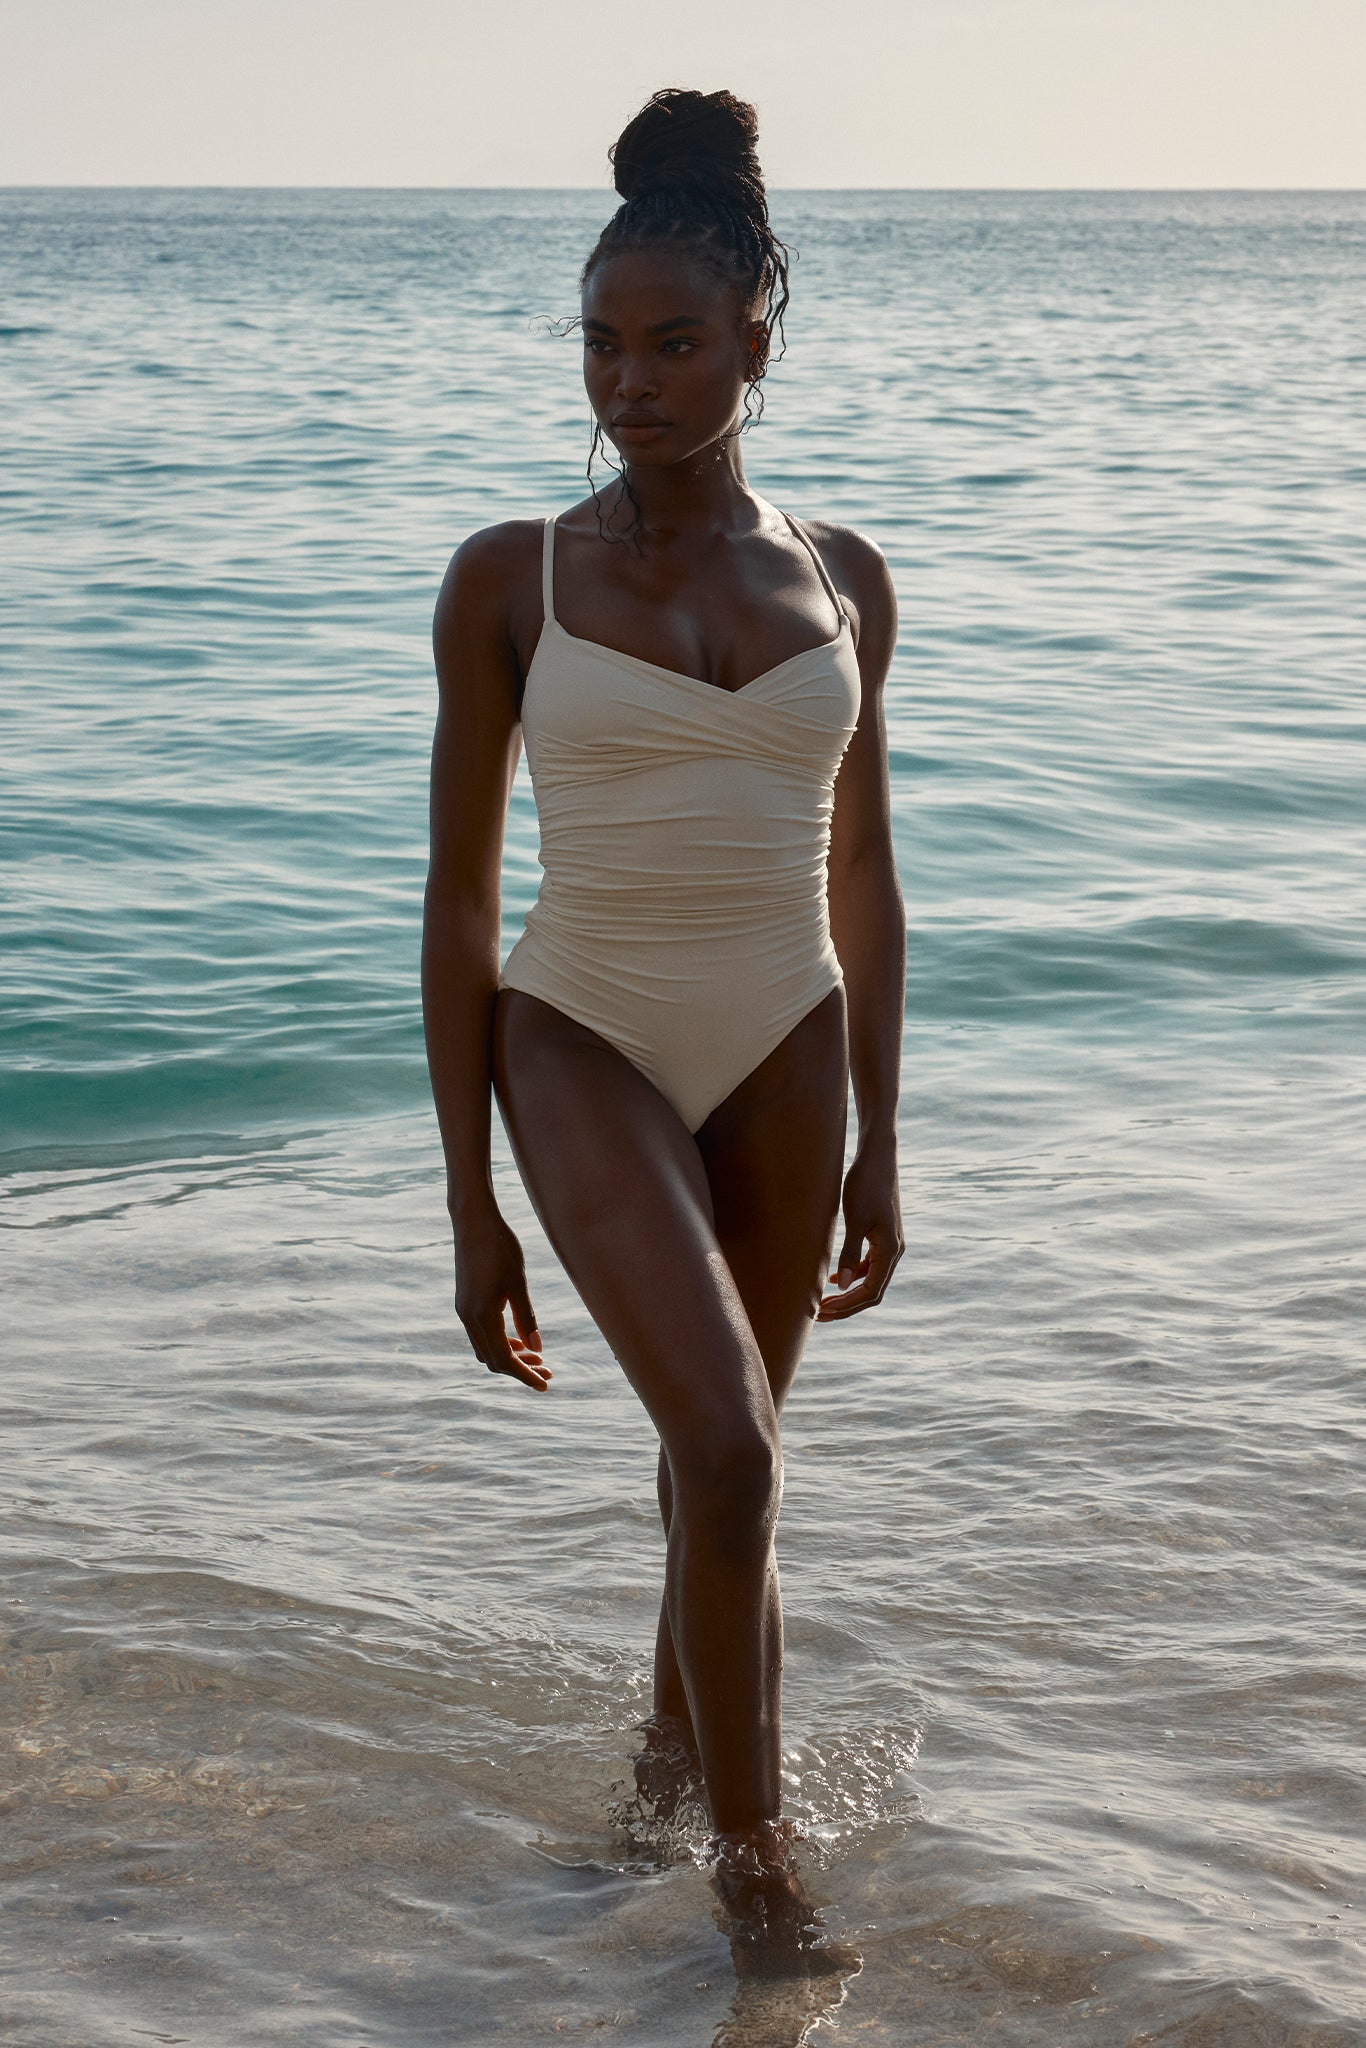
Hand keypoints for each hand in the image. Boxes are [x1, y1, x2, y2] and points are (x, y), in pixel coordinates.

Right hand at [451, 1206, 549, 1390]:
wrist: (473, 1221)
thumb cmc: (500, 1247)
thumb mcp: (518, 1283)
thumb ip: (526, 1317)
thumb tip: (538, 1349)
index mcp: (482, 1315)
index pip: (504, 1359)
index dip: (524, 1375)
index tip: (545, 1384)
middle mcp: (468, 1317)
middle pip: (493, 1359)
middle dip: (520, 1369)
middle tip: (548, 1370)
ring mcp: (463, 1310)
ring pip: (486, 1348)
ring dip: (510, 1356)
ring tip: (537, 1356)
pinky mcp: (465, 1302)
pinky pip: (481, 1334)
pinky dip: (501, 1342)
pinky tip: (519, 1339)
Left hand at [816, 1143, 902, 1321]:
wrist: (877, 1157)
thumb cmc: (866, 1184)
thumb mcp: (855, 1219)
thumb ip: (850, 1254)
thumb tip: (842, 1286)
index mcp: (890, 1251)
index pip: (871, 1293)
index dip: (847, 1307)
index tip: (823, 1312)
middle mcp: (894, 1251)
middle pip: (872, 1291)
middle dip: (846, 1306)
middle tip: (819, 1315)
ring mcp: (889, 1243)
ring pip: (870, 1279)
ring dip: (848, 1293)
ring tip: (823, 1301)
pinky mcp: (881, 1234)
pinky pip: (869, 1264)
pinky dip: (853, 1275)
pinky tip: (834, 1277)